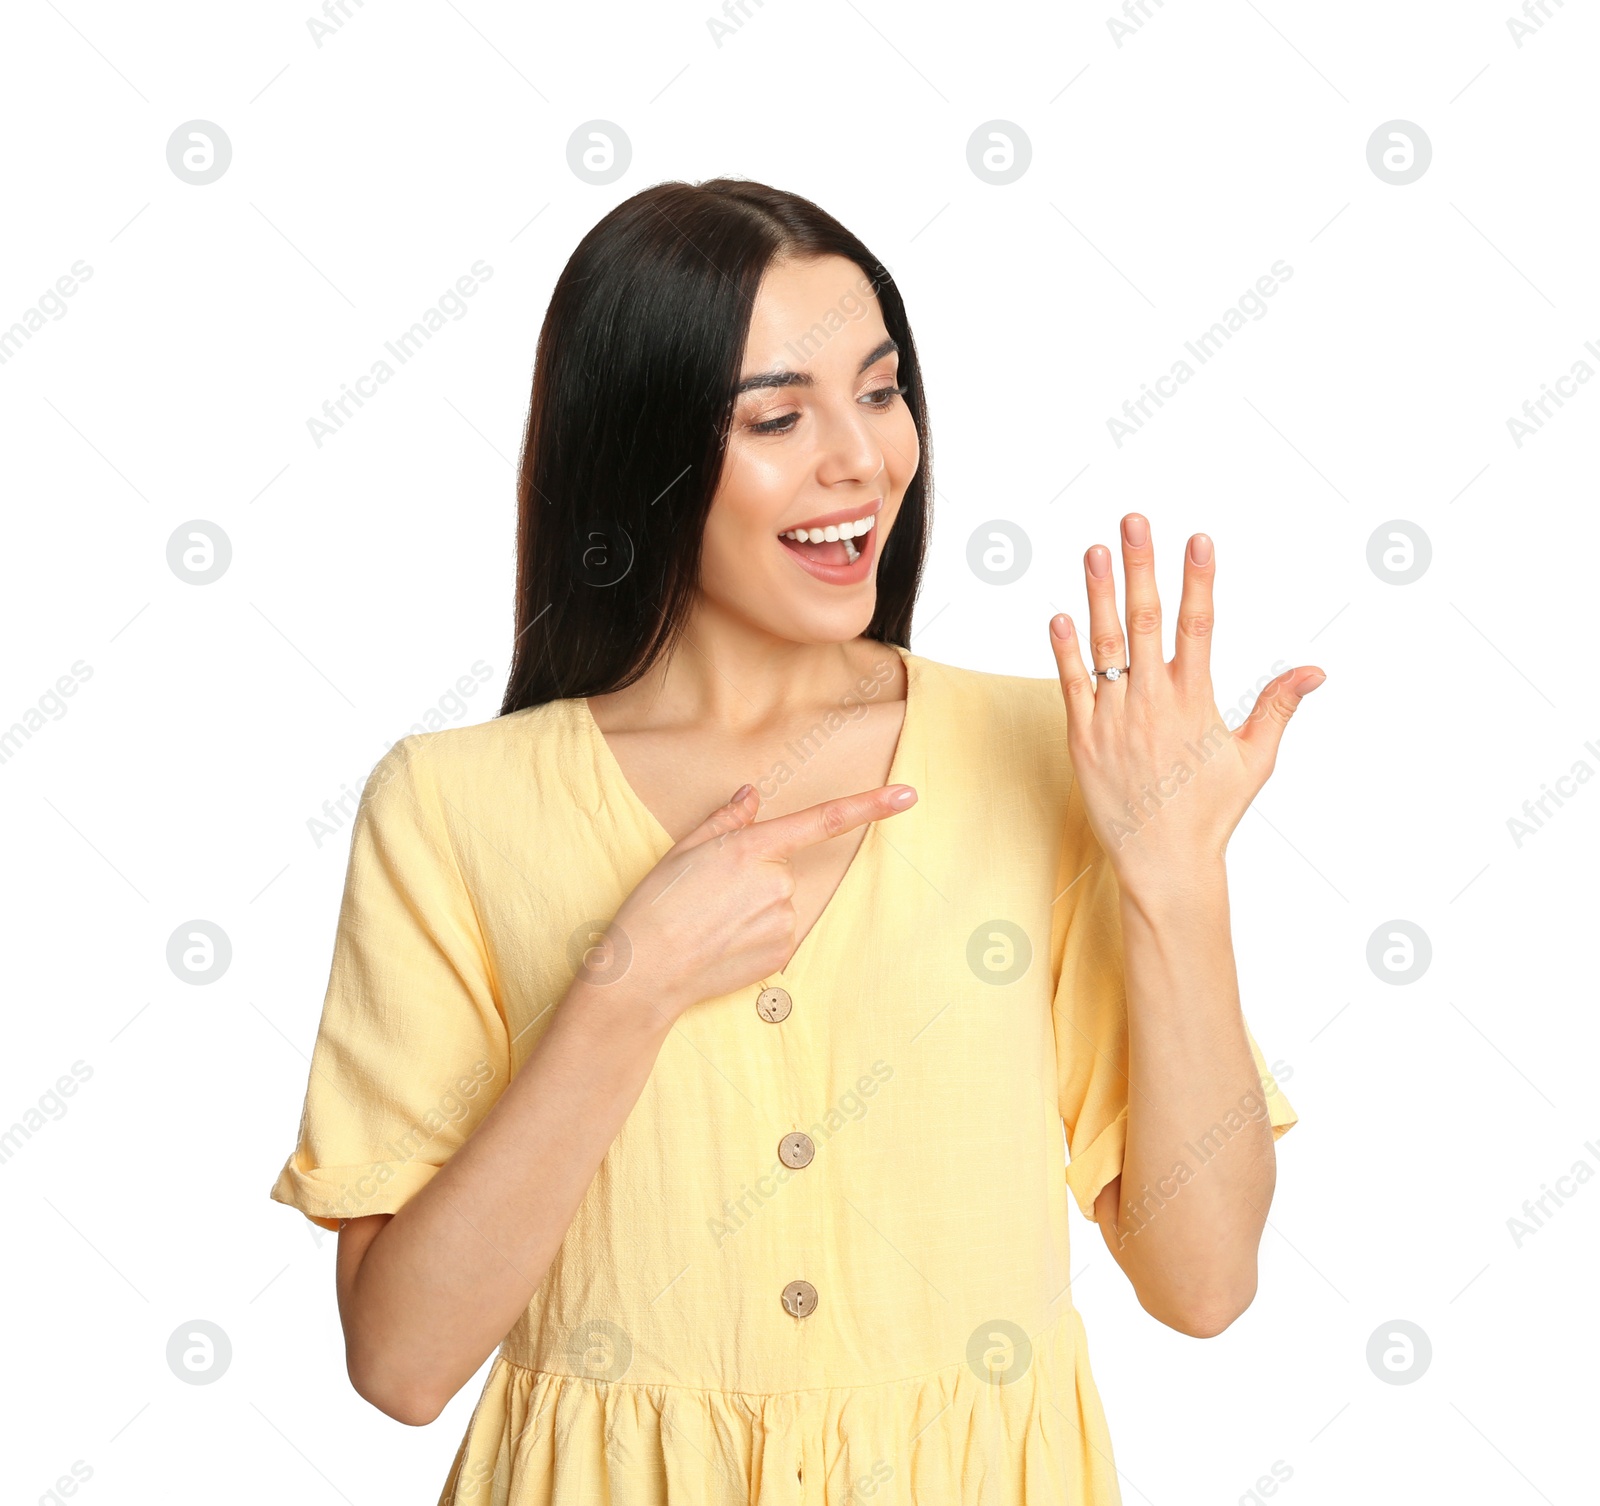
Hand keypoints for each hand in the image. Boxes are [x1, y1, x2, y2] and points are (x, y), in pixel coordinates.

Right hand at [590, 780, 917, 1022]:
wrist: (645, 972)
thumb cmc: (655, 906)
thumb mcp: (684, 851)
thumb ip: (727, 821)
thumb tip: (753, 796)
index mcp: (752, 847)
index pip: (824, 820)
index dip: (871, 806)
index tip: (908, 795)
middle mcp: (776, 882)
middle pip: (782, 868)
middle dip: (754, 877)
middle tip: (709, 896)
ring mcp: (783, 921)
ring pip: (779, 902)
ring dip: (753, 908)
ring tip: (709, 923)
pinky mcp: (782, 953)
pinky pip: (776, 933)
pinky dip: (754, 936)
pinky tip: (721, 944)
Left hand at [1047, 515, 1324, 896]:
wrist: (1164, 863)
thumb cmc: (1210, 813)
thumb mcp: (1254, 761)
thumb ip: (1277, 707)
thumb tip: (1315, 671)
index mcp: (1196, 702)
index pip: (1200, 626)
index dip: (1198, 579)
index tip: (1199, 539)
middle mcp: (1153, 703)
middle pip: (1145, 621)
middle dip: (1141, 566)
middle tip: (1134, 521)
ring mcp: (1114, 719)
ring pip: (1105, 645)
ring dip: (1098, 594)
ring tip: (1095, 550)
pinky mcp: (1084, 739)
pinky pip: (1071, 686)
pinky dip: (1064, 651)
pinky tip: (1059, 616)